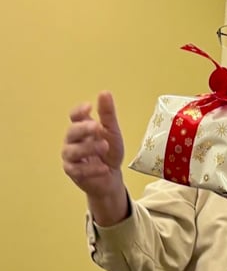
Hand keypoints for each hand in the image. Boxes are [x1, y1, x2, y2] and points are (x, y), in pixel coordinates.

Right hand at [62, 92, 128, 224]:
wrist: (111, 177)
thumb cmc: (109, 152)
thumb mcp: (112, 132)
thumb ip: (108, 115)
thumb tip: (104, 93)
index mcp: (82, 128)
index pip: (75, 116)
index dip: (79, 110)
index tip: (89, 106)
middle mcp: (73, 141)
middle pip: (71, 132)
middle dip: (83, 129)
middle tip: (97, 127)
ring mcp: (71, 157)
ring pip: (72, 151)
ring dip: (88, 148)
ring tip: (105, 146)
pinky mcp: (73, 172)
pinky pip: (77, 170)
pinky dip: (91, 169)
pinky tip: (104, 168)